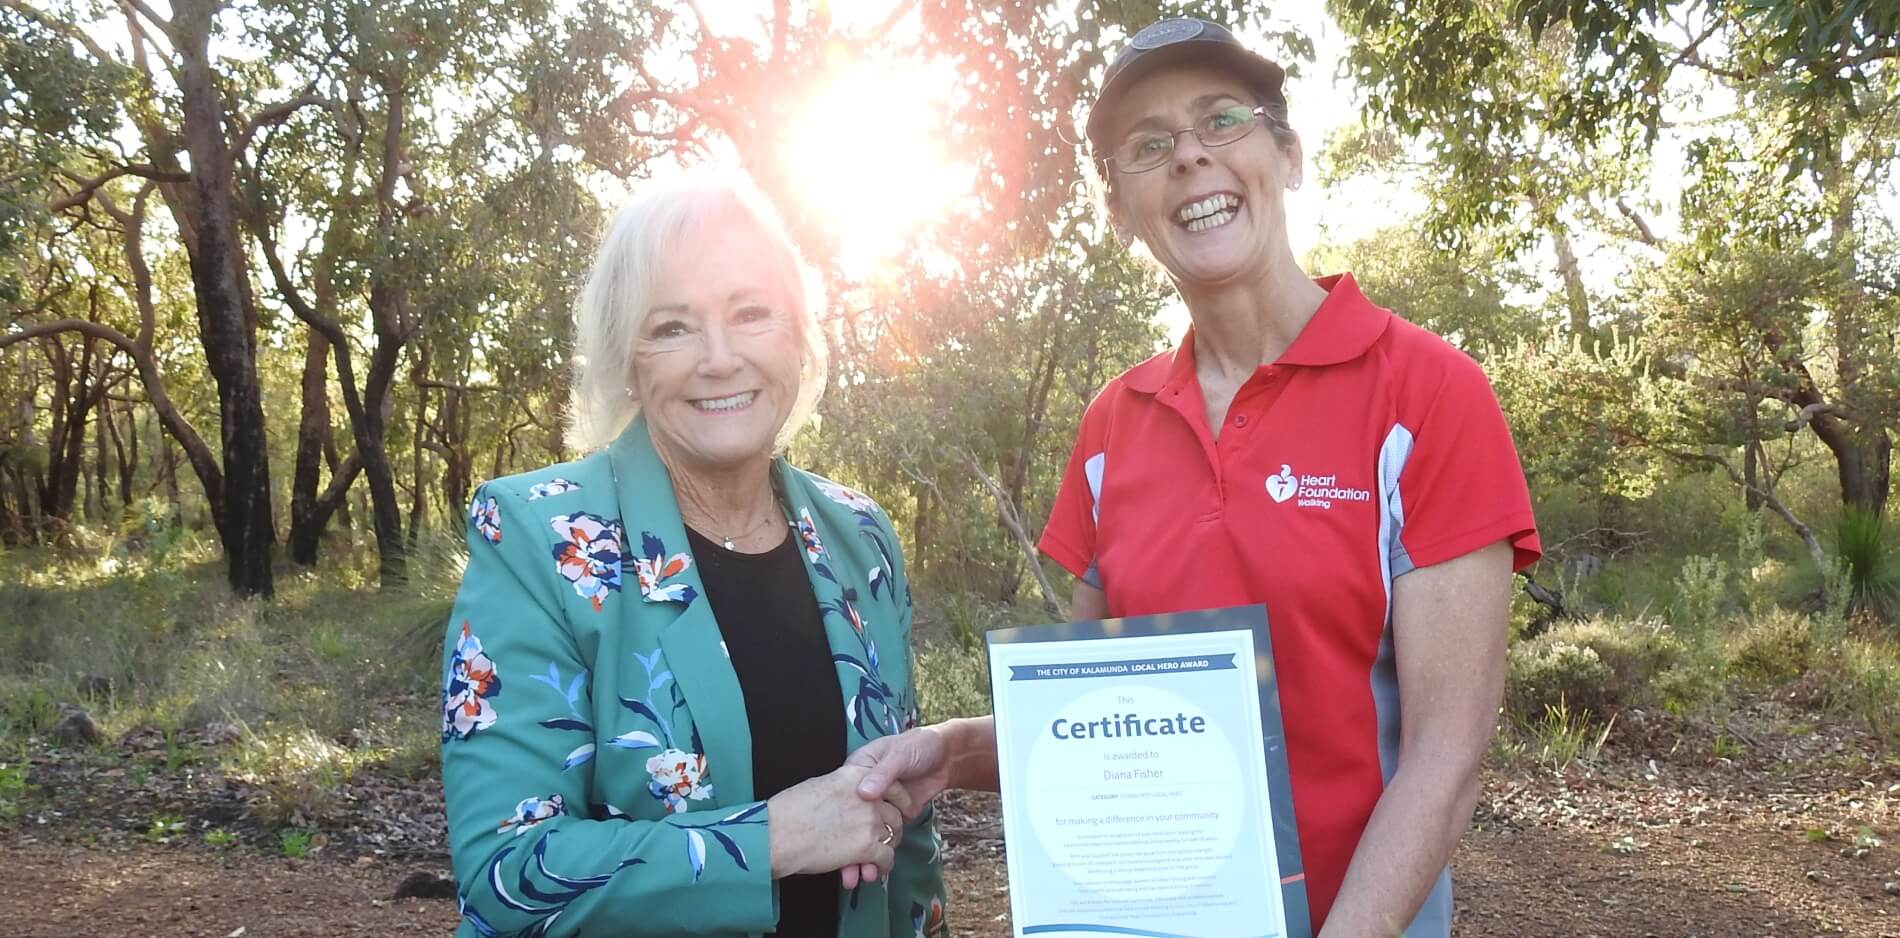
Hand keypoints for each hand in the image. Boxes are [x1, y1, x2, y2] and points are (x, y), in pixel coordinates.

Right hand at [766, 764, 911, 882]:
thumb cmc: (789, 809)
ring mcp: (870, 822)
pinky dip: (883, 867)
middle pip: (895, 813)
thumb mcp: (820, 785)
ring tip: (878, 856)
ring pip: (893, 836)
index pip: (892, 785)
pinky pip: (887, 858)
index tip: (897, 808)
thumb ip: (843, 788)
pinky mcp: (867, 847)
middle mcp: (869, 797)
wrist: (777, 833)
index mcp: (856, 775)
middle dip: (893, 827)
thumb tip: (849, 795)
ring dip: (888, 848)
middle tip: (887, 837)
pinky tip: (874, 871)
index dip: (898, 800)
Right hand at [837, 726, 954, 889]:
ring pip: (860, 837)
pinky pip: (878, 841)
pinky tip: (870, 872)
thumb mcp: (898, 755)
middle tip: (846, 868)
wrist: (945, 757)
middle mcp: (862, 793)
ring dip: (858, 859)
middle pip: (849, 824)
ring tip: (854, 877)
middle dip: (847, 848)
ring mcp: (876, 809)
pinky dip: (875, 859)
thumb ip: (883, 773)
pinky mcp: (890, 820)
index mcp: (857, 771)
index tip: (829, 838)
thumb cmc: (917, 747)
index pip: (840, 797)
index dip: (835, 818)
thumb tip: (865, 794)